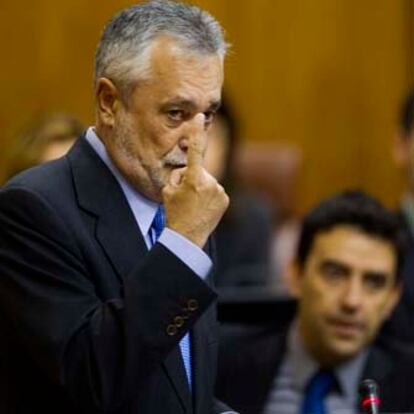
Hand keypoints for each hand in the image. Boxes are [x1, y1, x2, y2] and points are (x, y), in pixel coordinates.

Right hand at [162, 114, 229, 246]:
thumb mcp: (168, 190)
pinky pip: (215, 190)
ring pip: (207, 181)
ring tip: (194, 204)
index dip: (196, 132)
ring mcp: (219, 190)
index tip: (199, 116)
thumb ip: (178, 174)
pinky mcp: (225, 198)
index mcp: (193, 178)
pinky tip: (203, 207)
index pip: (195, 150)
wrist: (187, 236)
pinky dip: (209, 195)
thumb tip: (188, 168)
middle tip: (185, 197)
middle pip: (198, 170)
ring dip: (201, 187)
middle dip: (192, 177)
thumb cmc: (174, 213)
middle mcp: (210, 182)